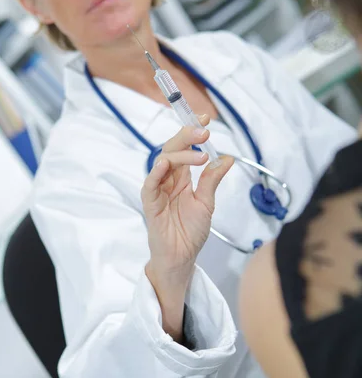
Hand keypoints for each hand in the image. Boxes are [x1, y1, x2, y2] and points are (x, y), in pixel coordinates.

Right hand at [142, 115, 233, 278]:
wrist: (182, 258)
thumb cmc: (190, 232)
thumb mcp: (207, 203)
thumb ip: (212, 180)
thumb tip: (227, 158)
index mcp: (181, 177)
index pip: (185, 148)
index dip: (193, 133)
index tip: (206, 119)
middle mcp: (168, 179)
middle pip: (172, 149)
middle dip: (186, 136)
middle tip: (203, 130)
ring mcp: (158, 190)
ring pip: (163, 162)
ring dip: (180, 155)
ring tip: (200, 155)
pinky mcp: (150, 204)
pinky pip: (150, 185)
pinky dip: (156, 173)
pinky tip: (166, 165)